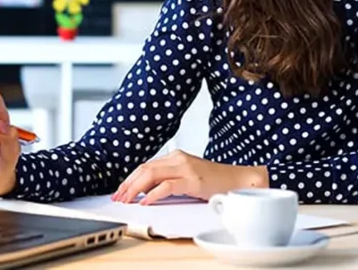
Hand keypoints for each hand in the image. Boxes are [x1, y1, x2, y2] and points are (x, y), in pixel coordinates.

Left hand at [111, 149, 267, 204]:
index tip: (120, 190)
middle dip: (128, 184)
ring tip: (127, 200)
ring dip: (135, 189)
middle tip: (118, 197)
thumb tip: (146, 191)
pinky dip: (153, 194)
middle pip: (145, 169)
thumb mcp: (188, 176)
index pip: (146, 166)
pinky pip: (167, 186)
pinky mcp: (193, 180)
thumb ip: (169, 179)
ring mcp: (186, 168)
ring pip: (151, 174)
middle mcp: (178, 158)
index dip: (130, 178)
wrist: (239, 180)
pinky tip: (146, 201)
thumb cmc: (215, 181)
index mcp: (176, 156)